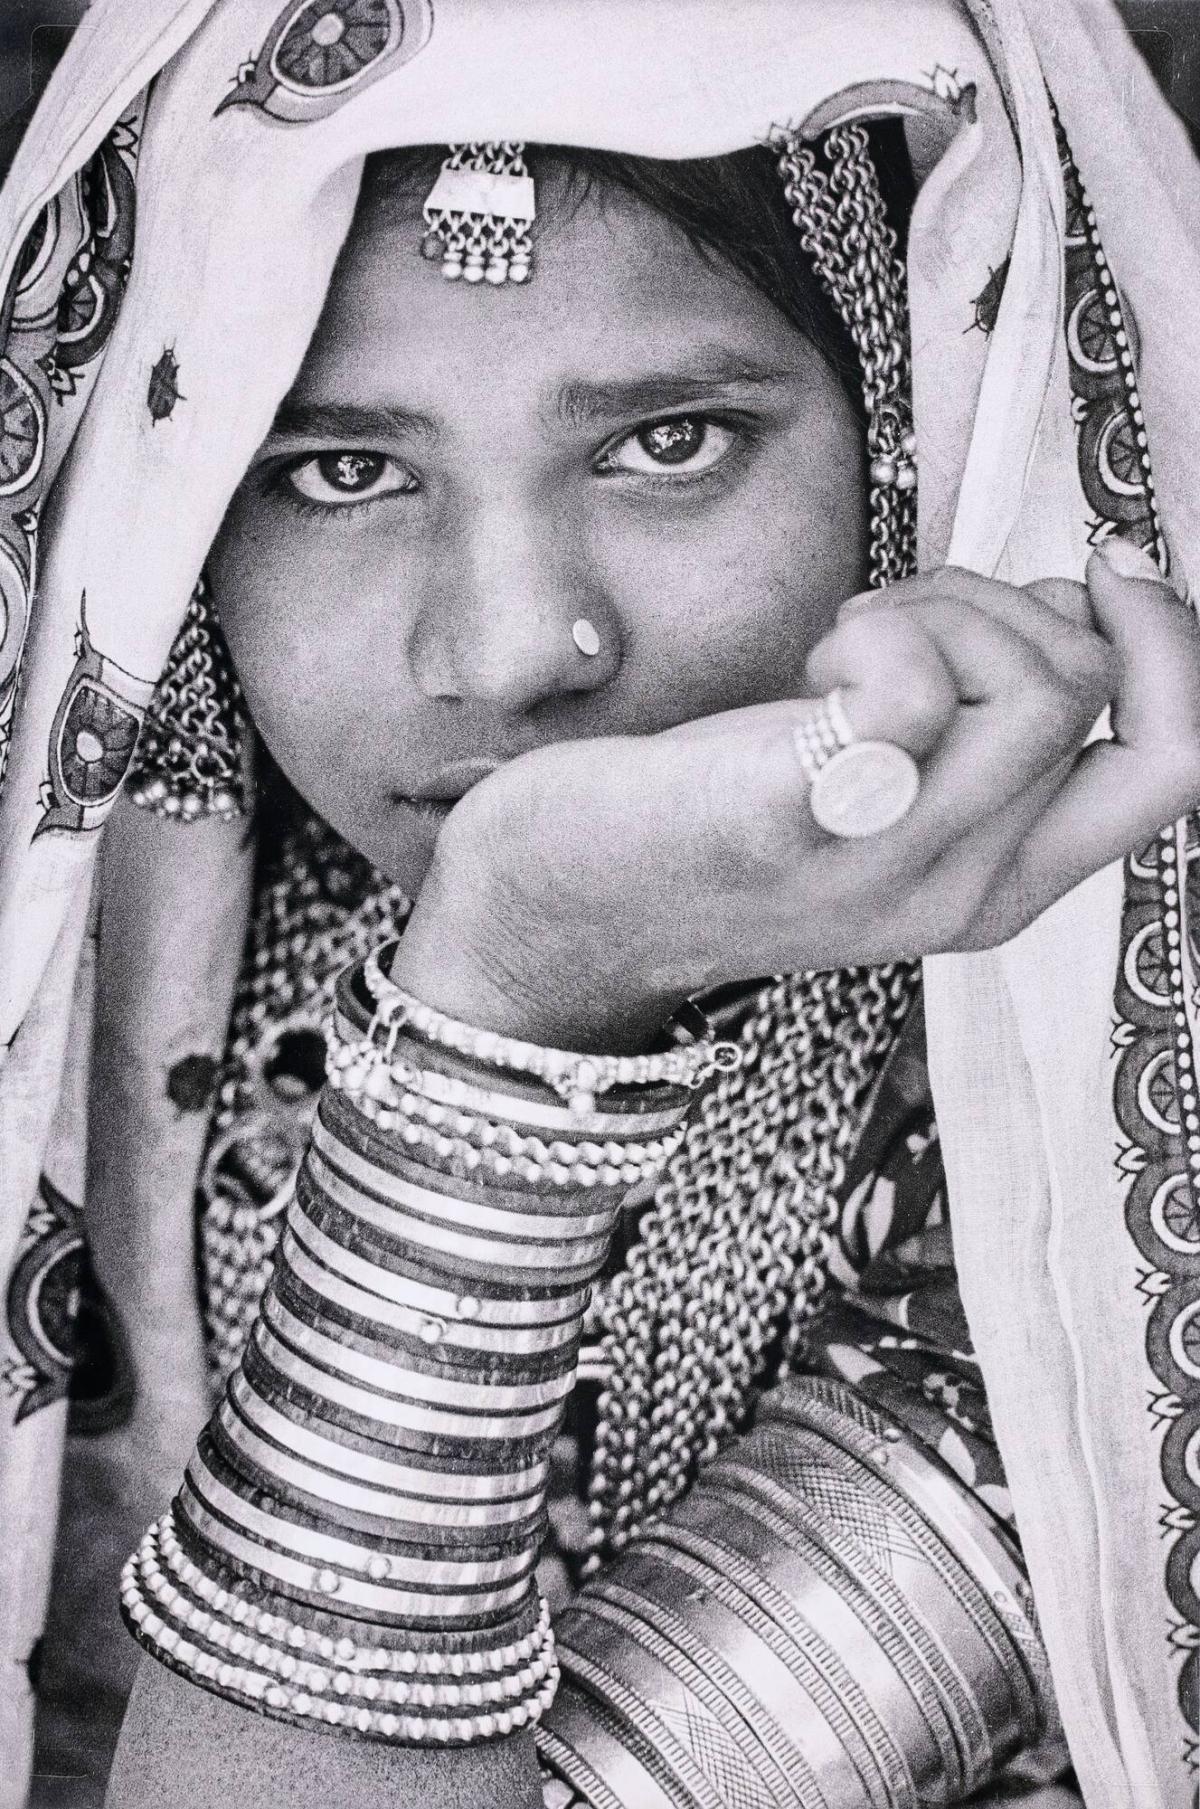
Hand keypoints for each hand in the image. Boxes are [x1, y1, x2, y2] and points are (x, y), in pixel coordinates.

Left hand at [392, 545, 1199, 1050]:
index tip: (1089, 578)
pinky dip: (882, 636)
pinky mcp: (792, 823)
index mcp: (997, 884)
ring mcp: (882, 869)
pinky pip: (915, 698)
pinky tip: (815, 666)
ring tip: (848, 646)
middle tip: (905, 623)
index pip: (1177, 766)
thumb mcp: (883, 782)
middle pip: (1101, 694)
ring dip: (945, 609)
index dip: (1168, 647)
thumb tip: (1072, 608)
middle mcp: (959, 892)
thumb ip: (984, 726)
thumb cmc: (712, 816)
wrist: (558, 910)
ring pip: (1037, 686)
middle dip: (1017, 603)